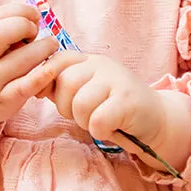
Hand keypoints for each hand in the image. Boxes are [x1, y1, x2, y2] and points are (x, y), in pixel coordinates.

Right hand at [0, 3, 60, 154]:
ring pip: (20, 61)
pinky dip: (40, 77)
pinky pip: (25, 87)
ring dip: (42, 49)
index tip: (33, 16)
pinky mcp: (4, 101)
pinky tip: (51, 68)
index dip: (19, 11)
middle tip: (36, 30)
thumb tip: (33, 17)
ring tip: (51, 46)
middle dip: (23, 26)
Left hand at [40, 50, 166, 148]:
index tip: (50, 97)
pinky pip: (98, 119)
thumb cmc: (114, 108)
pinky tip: (109, 128)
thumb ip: (63, 86)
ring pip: (80, 103)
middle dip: (66, 106)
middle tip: (81, 115)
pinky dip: (99, 130)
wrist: (157, 120)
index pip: (58, 60)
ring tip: (97, 121)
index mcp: (89, 60)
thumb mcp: (87, 91)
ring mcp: (117, 80)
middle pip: (65, 82)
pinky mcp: (129, 100)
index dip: (48, 79)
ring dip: (84, 120)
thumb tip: (33, 85)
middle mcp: (102, 65)